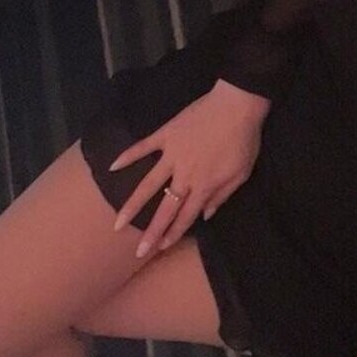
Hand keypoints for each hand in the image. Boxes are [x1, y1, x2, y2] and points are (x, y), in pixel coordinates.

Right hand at [108, 79, 269, 258]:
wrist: (237, 104)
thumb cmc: (244, 140)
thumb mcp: (241, 173)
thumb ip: (222, 196)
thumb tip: (205, 216)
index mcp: (204, 185)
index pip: (186, 216)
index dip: (173, 234)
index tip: (160, 248)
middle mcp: (184, 174)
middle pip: (165, 208)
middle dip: (151, 232)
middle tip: (136, 252)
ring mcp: (172, 154)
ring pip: (148, 184)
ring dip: (132, 205)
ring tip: (118, 222)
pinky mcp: (166, 134)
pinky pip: (143, 147)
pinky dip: (128, 156)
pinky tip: (112, 167)